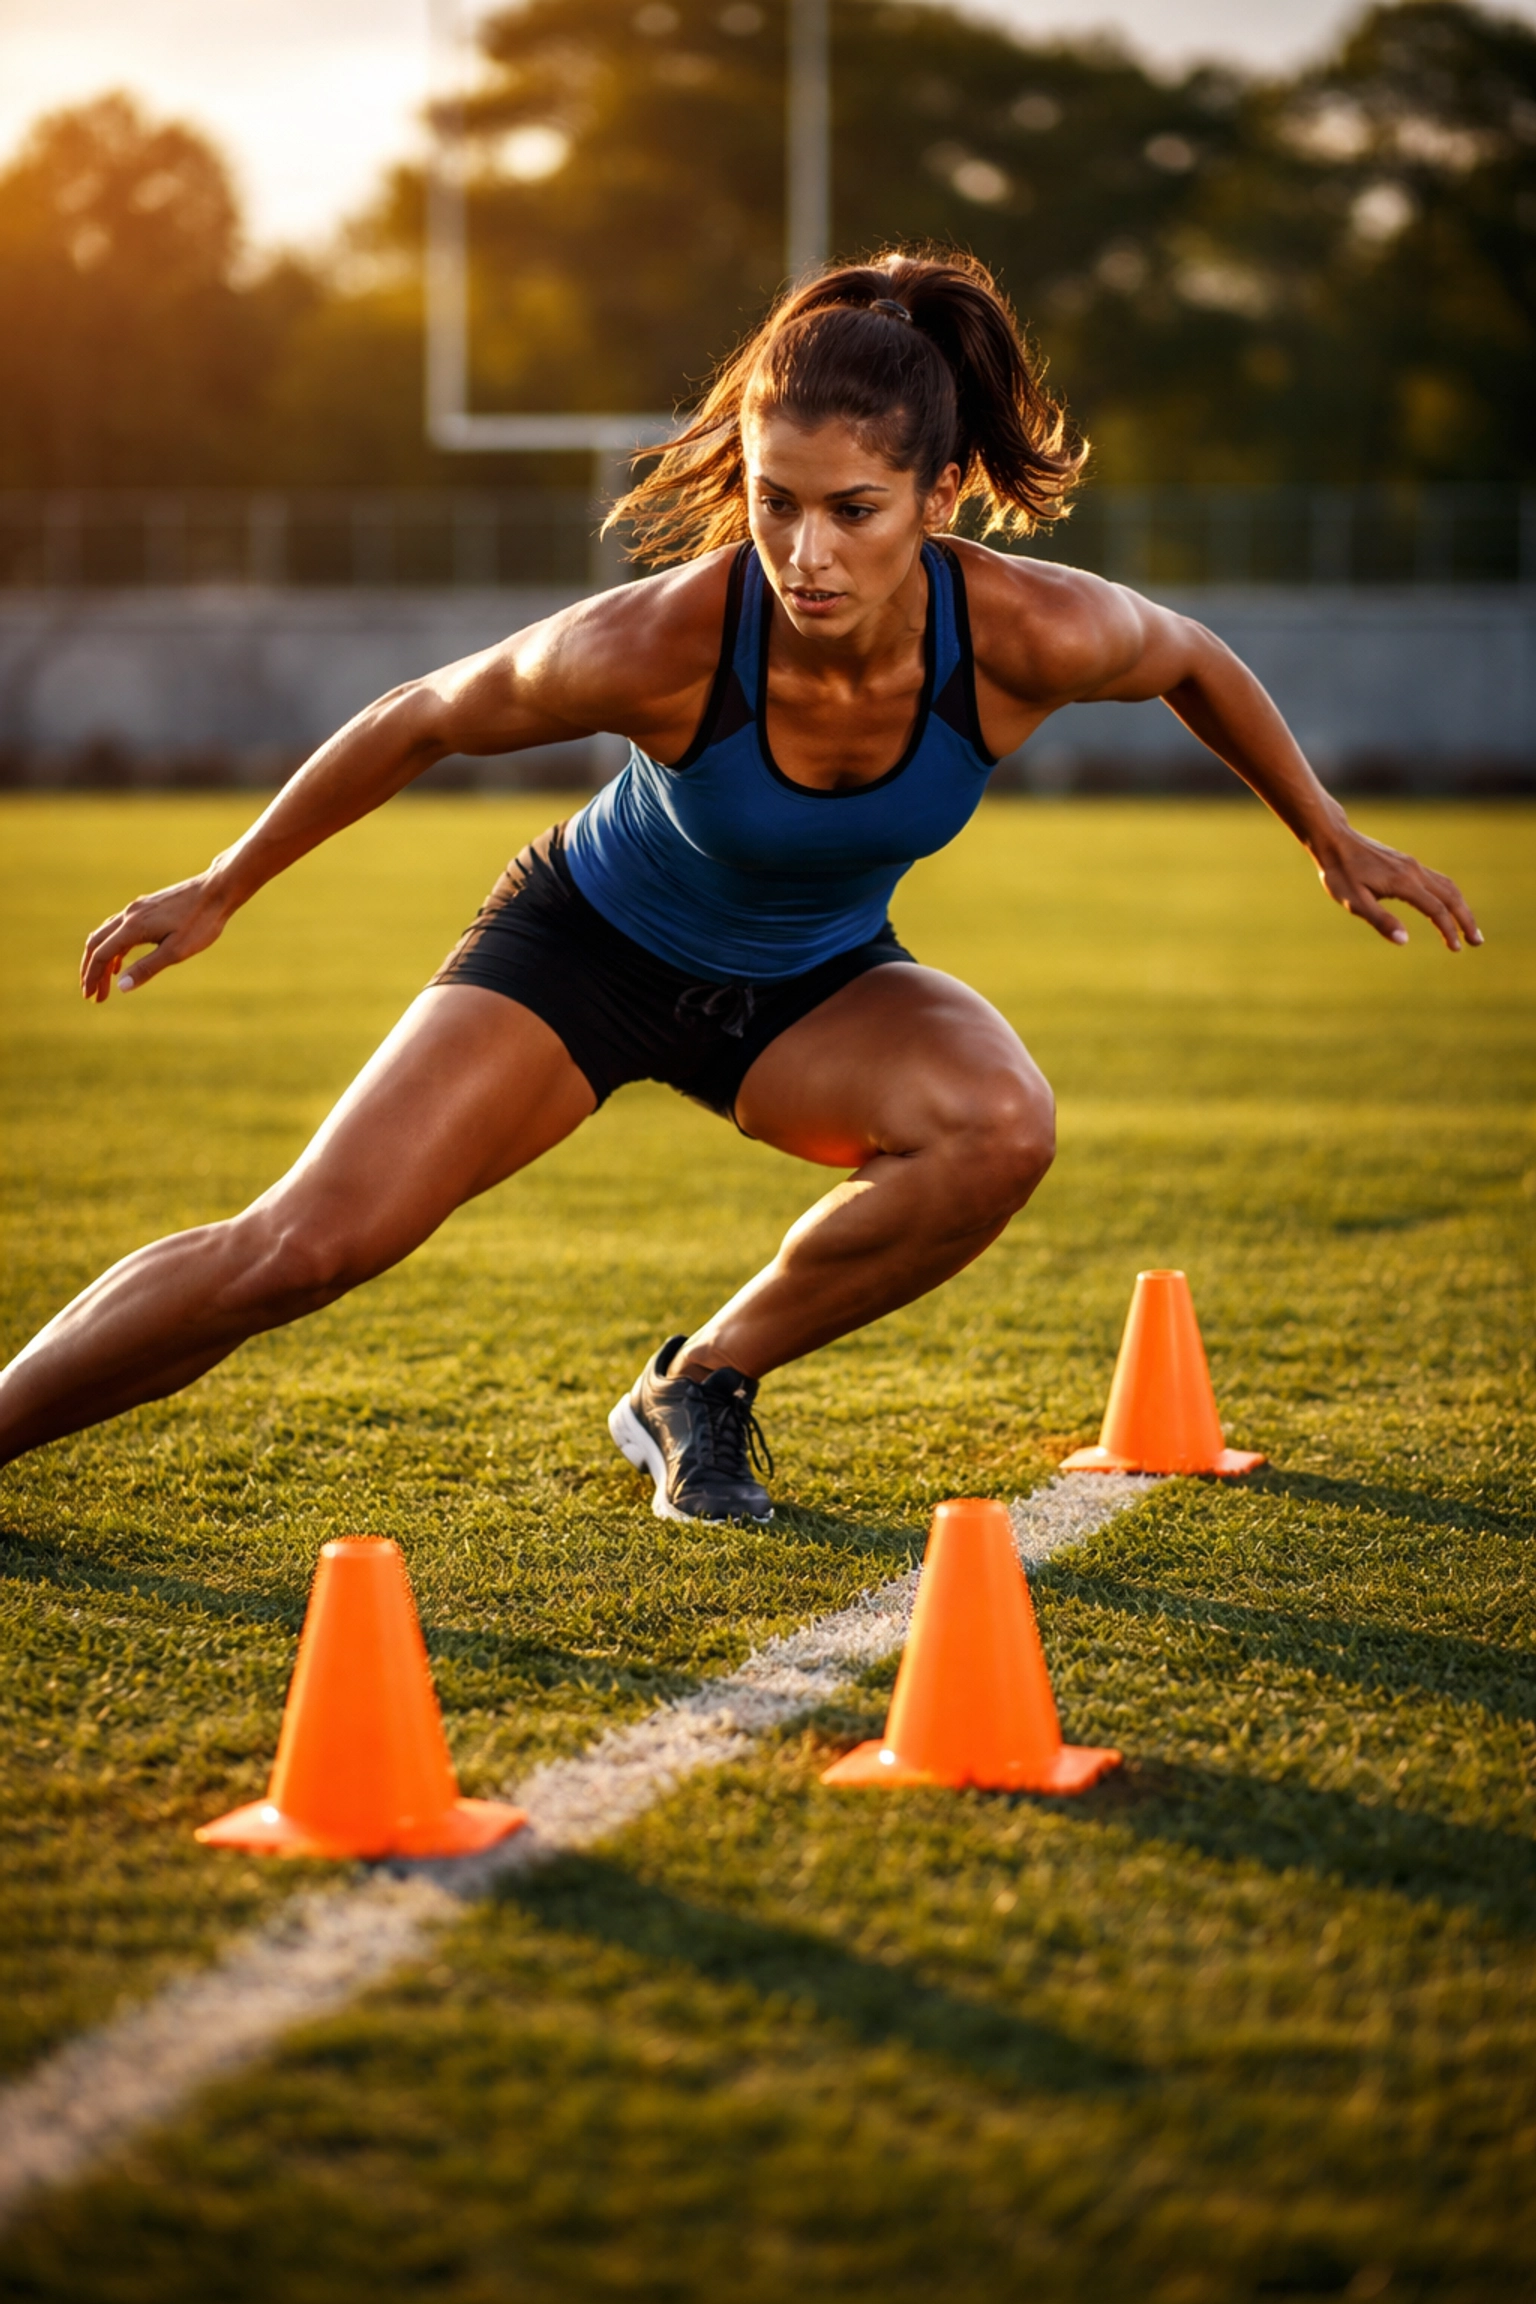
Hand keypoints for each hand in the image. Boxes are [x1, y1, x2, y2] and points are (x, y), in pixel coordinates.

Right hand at [80, 873, 231, 1002]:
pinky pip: (119, 928)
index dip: (92, 976)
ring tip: (105, 982)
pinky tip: (121, 961)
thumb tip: (121, 986)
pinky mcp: (146, 907)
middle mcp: (129, 915)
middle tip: (93, 994)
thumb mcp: (176, 951)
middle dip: (91, 970)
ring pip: (106, 935)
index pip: (101, 954)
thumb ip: (147, 968)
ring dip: (102, 959)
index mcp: (133, 927)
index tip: (91, 996)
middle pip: (96, 943)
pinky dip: (114, 947)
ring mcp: (136, 909)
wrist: (216, 890)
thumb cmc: (201, 922)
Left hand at [1311, 821, 1481, 952]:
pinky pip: (1438, 880)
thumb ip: (1380, 921)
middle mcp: (1414, 872)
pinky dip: (1450, 896)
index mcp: (1403, 883)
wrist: (1334, 841)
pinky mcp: (1408, 864)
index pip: (1436, 910)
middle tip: (1477, 941)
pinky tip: (1449, 907)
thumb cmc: (1340, 873)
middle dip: (1466, 920)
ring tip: (1469, 928)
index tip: (1456, 948)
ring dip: (1461, 907)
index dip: (1448, 930)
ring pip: (1448, 886)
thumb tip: (1404, 941)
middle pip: (1451, 896)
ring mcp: (1413, 865)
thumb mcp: (1353, 902)